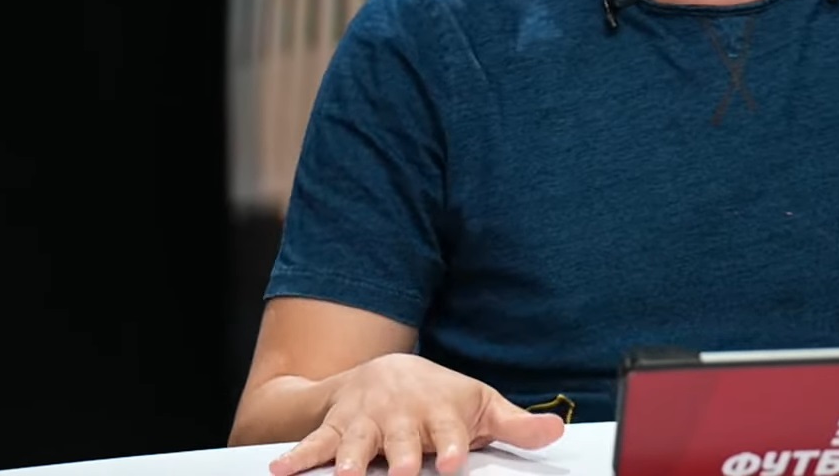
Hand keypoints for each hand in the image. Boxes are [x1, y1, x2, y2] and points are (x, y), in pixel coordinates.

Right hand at [269, 354, 565, 475]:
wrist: (386, 372)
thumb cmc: (439, 399)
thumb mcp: (480, 407)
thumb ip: (516, 425)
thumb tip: (557, 431)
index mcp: (439, 413)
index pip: (449, 432)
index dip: (451, 445)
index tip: (453, 460)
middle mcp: (401, 418)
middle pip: (402, 441)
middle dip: (402, 457)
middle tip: (405, 471)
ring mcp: (367, 424)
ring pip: (357, 444)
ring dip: (353, 460)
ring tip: (350, 475)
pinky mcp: (337, 430)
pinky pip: (315, 444)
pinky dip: (297, 456)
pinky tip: (281, 469)